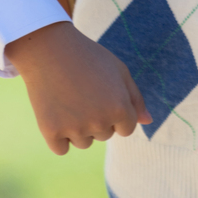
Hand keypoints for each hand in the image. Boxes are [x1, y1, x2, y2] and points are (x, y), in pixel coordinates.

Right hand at [5, 21, 151, 154]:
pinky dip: (58, 136)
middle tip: (83, 92)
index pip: (127, 129)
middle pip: (105, 135)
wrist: (49, 49)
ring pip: (84, 143)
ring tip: (69, 100)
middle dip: (97, 118)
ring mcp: (74, 129)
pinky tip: (56, 111)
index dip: (115, 112)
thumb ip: (136, 98)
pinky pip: (61, 148)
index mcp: (120, 108)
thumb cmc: (88, 57)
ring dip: (78, 128)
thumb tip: (148, 122)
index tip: (103, 95)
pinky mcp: (50, 132)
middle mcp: (99, 122)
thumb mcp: (119, 70)